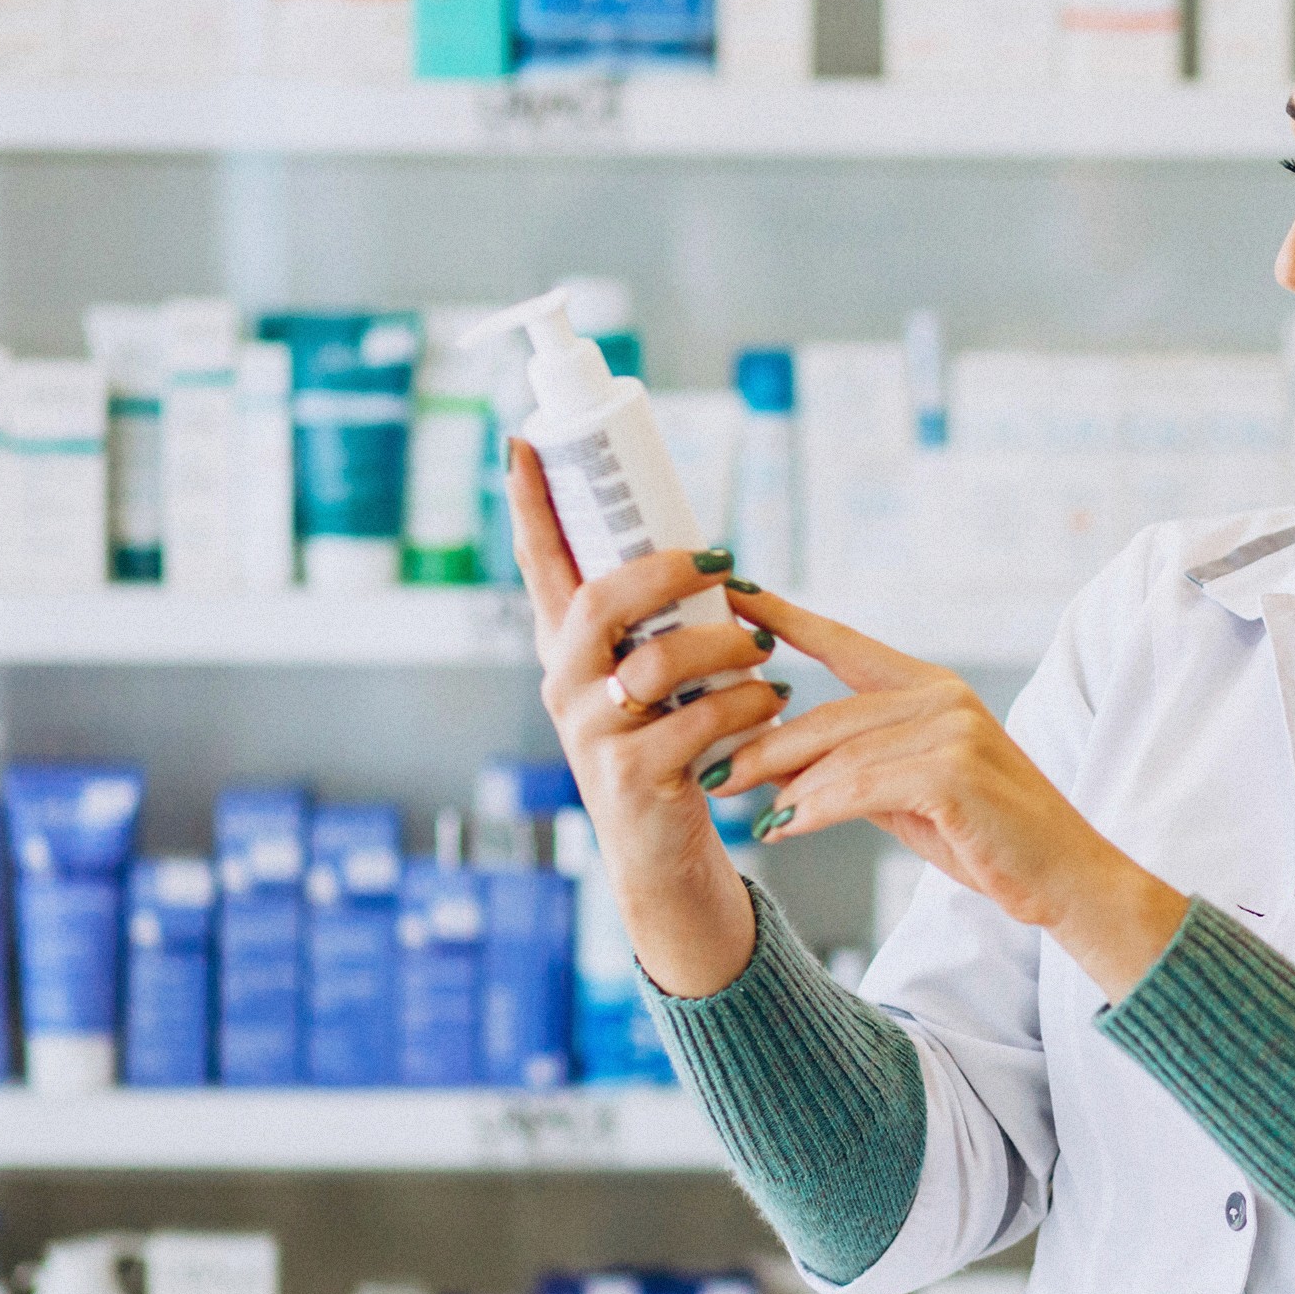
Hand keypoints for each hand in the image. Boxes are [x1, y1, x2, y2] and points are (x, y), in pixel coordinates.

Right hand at [507, 439, 779, 996]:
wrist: (662, 851)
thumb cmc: (666, 746)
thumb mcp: (647, 678)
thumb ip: (655, 623)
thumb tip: (705, 551)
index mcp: (564, 648)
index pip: (538, 565)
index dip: (529, 504)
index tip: (522, 442)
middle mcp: (564, 684)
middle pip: (599, 602)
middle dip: (665, 570)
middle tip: (722, 559)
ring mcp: (591, 733)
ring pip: (656, 663)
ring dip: (724, 648)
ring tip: (761, 652)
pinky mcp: (631, 778)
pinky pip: (697, 723)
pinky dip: (746, 706)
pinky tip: (771, 704)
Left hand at [710, 585, 1189, 1000]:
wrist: (1063, 878)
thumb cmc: (988, 838)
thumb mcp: (912, 796)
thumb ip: (856, 770)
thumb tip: (778, 768)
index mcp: (932, 689)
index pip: (845, 644)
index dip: (785, 617)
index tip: (732, 595)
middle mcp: (942, 696)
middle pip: (827, 712)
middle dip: (762, 742)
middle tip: (710, 768)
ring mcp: (952, 730)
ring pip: (838, 753)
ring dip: (780, 783)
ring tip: (737, 804)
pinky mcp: (954, 772)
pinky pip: (860, 787)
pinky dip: (813, 809)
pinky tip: (782, 827)